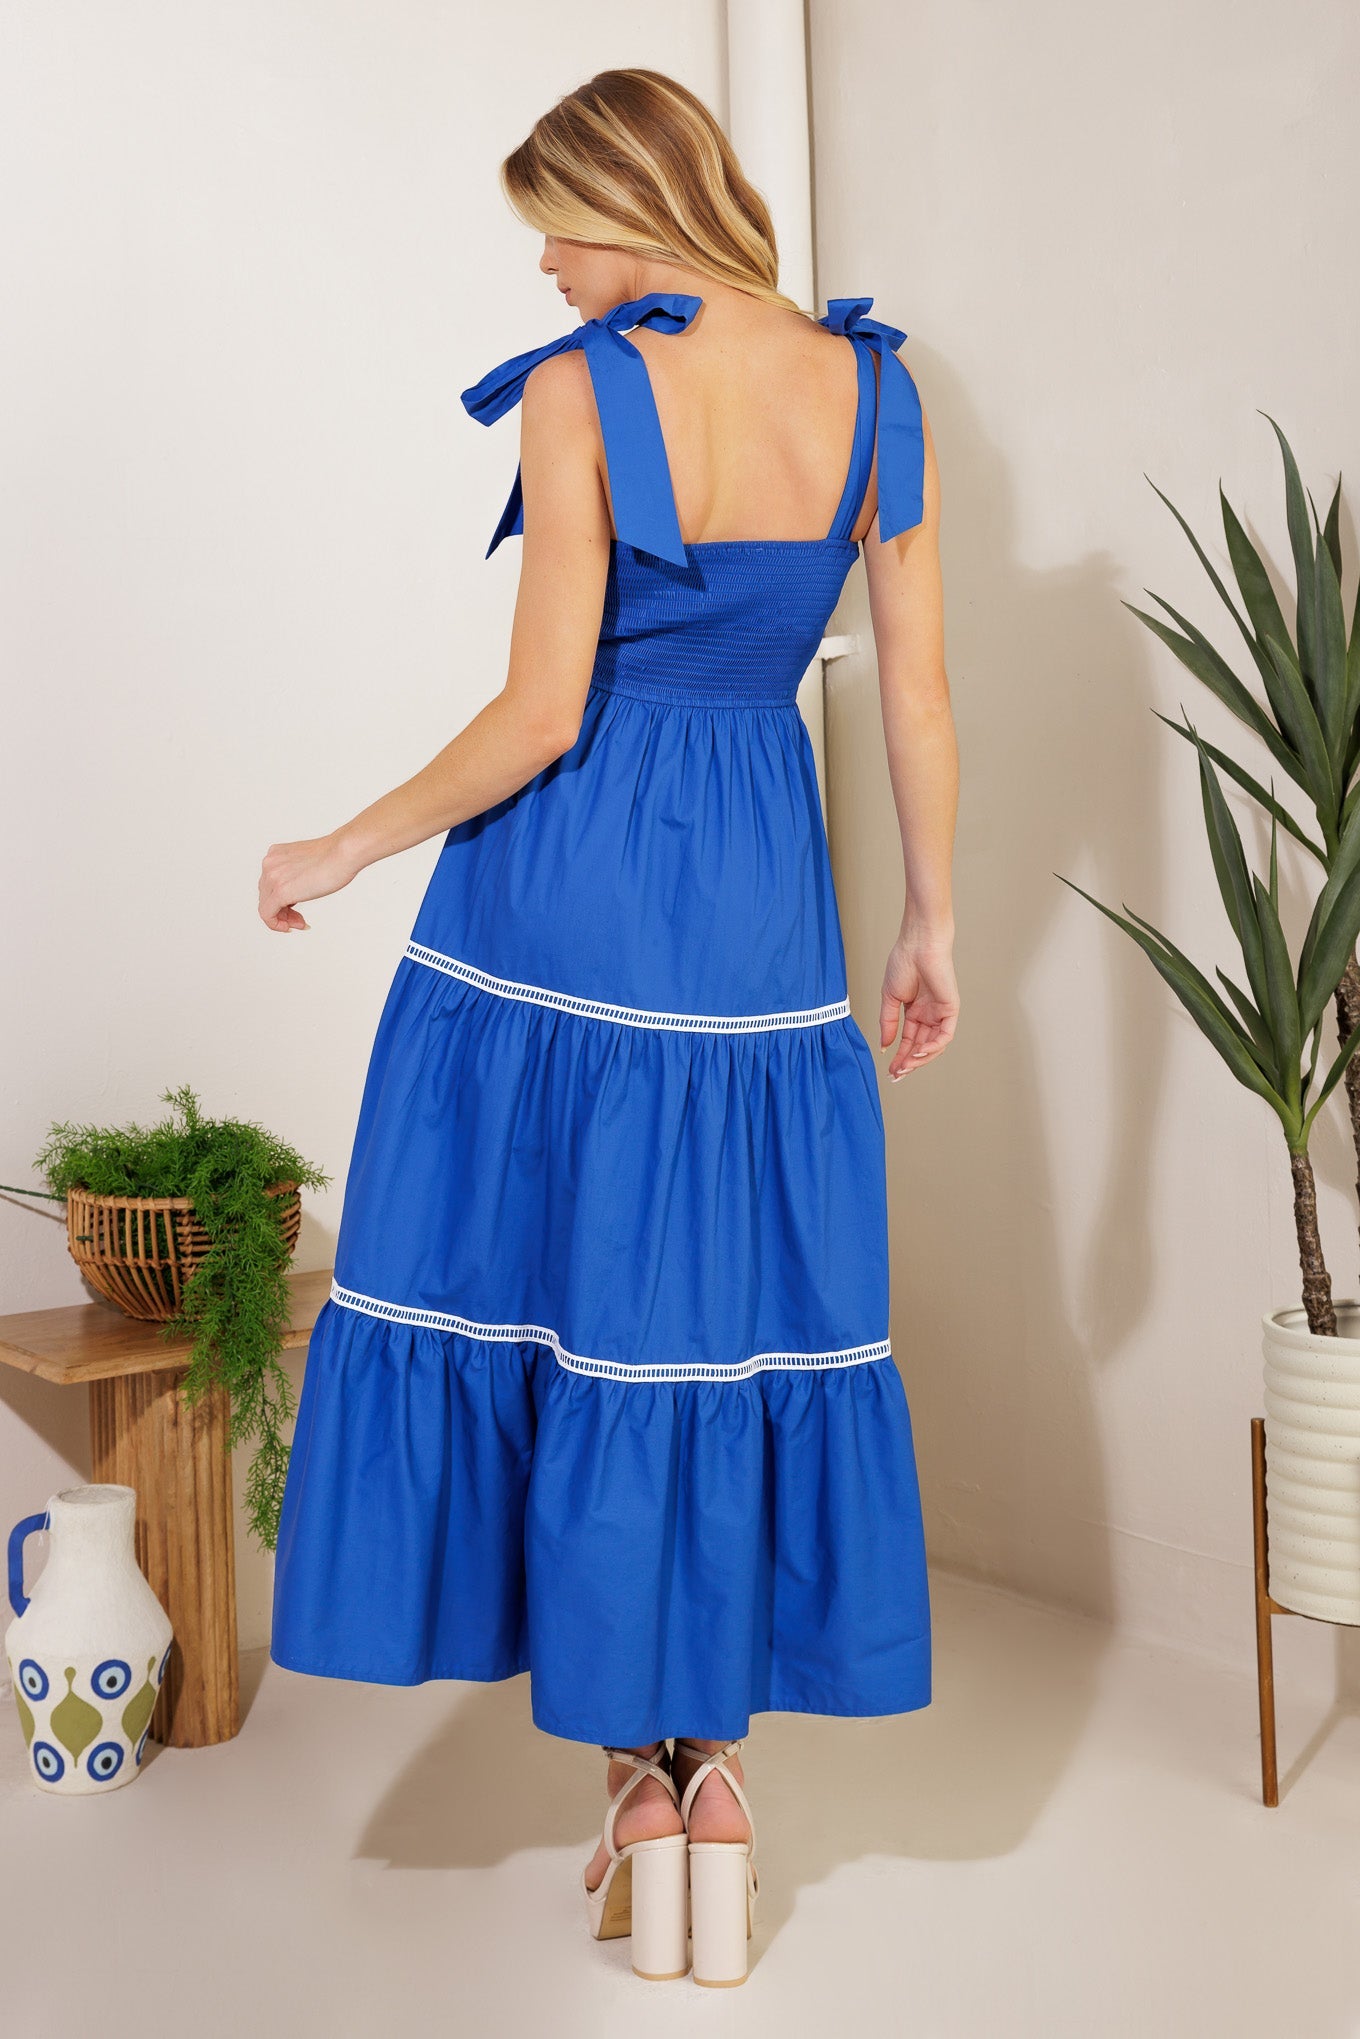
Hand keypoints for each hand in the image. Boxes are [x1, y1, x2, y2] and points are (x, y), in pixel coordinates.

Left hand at [258, 832, 360, 931]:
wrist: (344, 852)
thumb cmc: (335, 856)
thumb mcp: (306, 864)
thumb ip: (295, 874)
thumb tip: (295, 890)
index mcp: (275, 854)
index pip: (268, 884)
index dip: (281, 900)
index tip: (295, 908)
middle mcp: (270, 864)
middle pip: (266, 896)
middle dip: (283, 911)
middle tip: (299, 920)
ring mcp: (273, 877)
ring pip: (266, 906)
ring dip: (283, 919)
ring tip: (299, 923)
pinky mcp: (280, 892)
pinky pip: (267, 915)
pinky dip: (277, 925)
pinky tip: (289, 928)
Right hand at [879, 930, 957, 1079]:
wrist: (917, 945)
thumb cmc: (903, 963)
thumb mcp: (890, 999)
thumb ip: (888, 1023)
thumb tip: (884, 1046)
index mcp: (915, 1012)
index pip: (908, 1041)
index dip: (899, 1057)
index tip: (890, 1070)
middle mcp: (929, 1015)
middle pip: (921, 1047)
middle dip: (908, 1062)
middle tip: (896, 1074)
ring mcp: (940, 1013)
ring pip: (933, 1045)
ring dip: (919, 1058)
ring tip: (905, 1066)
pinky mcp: (951, 1009)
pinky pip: (944, 1035)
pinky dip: (933, 1047)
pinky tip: (918, 1053)